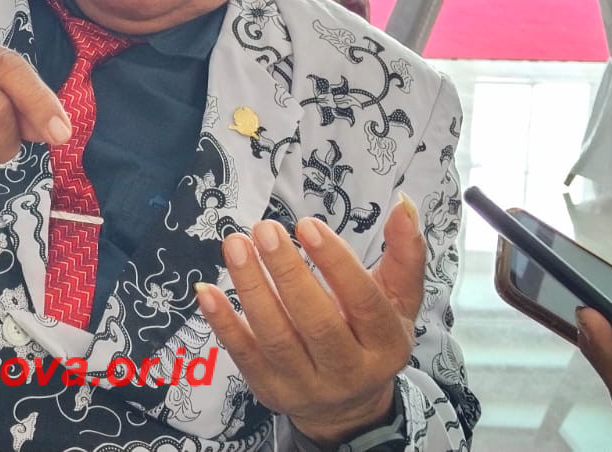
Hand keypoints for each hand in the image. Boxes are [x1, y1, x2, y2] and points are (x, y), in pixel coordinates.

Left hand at [195, 197, 424, 443]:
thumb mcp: (398, 300)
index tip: (307, 225)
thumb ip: (404, 254)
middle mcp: (348, 370)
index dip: (336, 263)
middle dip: (288, 273)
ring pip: (276, 337)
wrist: (349, 407)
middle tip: (265, 229)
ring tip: (235, 244)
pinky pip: (243, 355)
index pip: (363, 302)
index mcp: (386, 344)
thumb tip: (403, 204)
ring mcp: (306, 384)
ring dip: (252, 288)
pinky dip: (223, 322)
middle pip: (317, 323)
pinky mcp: (270, 389)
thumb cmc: (371, 336)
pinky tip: (207, 290)